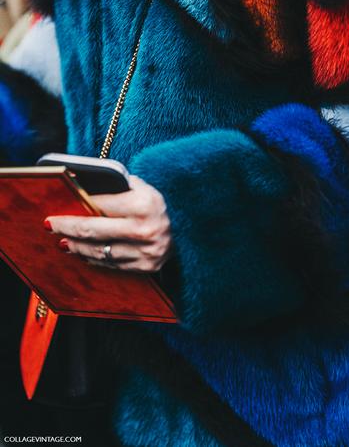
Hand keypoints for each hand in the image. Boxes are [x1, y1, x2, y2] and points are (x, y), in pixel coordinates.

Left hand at [45, 175, 171, 271]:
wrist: (192, 229)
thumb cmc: (160, 205)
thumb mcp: (145, 188)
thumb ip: (119, 187)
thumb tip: (83, 189)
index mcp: (145, 204)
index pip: (101, 205)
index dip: (77, 207)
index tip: (58, 209)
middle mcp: (145, 229)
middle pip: (94, 230)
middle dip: (67, 227)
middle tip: (50, 224)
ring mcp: (146, 252)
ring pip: (100, 251)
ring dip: (77, 247)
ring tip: (63, 240)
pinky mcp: (146, 267)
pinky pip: (112, 265)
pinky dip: (95, 259)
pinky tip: (83, 252)